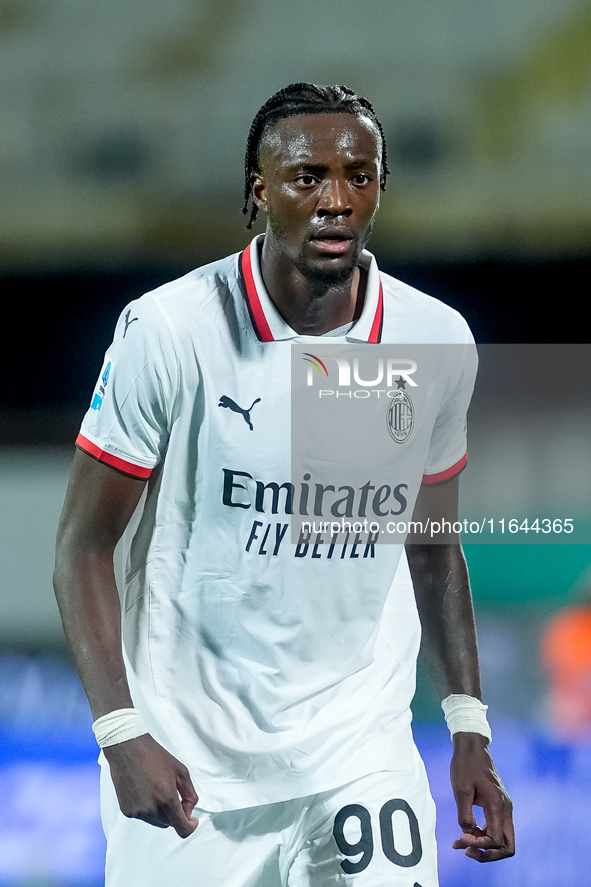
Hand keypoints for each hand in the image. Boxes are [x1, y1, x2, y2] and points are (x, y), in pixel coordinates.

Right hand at [103, 733, 198, 837]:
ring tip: (158, 789)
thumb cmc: (155, 756)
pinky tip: (146, 791)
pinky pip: (143, 816)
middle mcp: (151, 810)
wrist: (128, 749)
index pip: (182, 828)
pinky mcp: (127, 811)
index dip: (190, 826)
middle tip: (174, 794)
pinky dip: (148, 809)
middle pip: (170, 823)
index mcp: (166, 799)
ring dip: (161, 812)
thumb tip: (189, 811)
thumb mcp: (181, 771)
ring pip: (156, 821)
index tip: (192, 820)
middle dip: (175, 814)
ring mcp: (137, 812)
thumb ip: (190, 794)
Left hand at [450, 732, 514, 861]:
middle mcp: (505, 809)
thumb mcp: (461, 790)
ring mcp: (503, 808)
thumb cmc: (466, 765)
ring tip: (460, 843)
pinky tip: (466, 833)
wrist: (472, 747)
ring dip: (483, 846)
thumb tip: (467, 833)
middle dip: (488, 854)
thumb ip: (465, 815)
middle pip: (507, 846)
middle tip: (466, 851)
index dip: (478, 845)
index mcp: (498, 805)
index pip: (495, 840)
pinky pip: (495, 828)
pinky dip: (483, 836)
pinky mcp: (497, 805)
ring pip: (502, 840)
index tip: (460, 837)